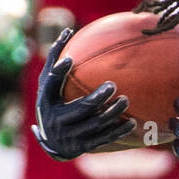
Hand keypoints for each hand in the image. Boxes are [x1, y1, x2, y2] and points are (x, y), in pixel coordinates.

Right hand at [31, 28, 135, 160]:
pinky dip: (118, 131)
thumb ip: (55, 61)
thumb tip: (68, 31)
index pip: (51, 84)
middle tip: (112, 85)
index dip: (58, 72)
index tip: (70, 60)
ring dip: (112, 113)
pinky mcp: (82, 146)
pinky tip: (132, 123)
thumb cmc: (51, 103)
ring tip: (125, 100)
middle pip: (79, 108)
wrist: (51, 143)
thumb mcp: (48, 86)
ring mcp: (70, 135)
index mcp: (46, 101)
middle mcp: (56, 120)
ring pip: (94, 125)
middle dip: (96, 98)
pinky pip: (103, 139)